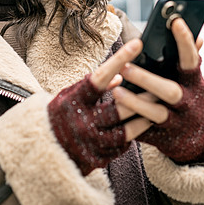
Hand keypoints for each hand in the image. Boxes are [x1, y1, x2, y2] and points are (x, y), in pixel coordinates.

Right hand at [48, 39, 152, 174]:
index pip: (99, 77)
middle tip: (162, 87)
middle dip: (143, 97)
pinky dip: (130, 138)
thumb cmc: (59, 116)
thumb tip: (121, 76)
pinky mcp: (96, 160)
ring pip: (126, 132)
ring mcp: (89, 143)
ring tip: (158, 110)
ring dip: (144, 120)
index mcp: (73, 101)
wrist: (41, 152)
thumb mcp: (70, 96)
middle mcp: (81, 122)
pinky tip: (140, 129)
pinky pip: (120, 148)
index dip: (119, 60)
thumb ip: (94, 86)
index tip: (137, 44)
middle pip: (119, 108)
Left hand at [113, 19, 203, 164]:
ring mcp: (176, 122)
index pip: (191, 59)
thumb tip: (199, 35)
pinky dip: (130, 123)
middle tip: (125, 67)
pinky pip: (144, 131)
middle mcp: (188, 103)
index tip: (175, 21)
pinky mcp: (162, 138)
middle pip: (170, 91)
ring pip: (156, 114)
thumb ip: (190, 59)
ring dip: (136, 103)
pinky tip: (113, 115)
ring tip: (116, 92)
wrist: (198, 140)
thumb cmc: (187, 96)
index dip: (186, 41)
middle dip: (148, 80)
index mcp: (194, 82)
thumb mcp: (191, 79)